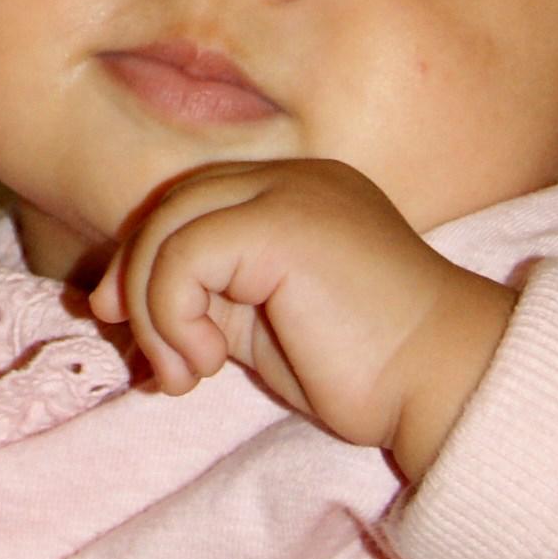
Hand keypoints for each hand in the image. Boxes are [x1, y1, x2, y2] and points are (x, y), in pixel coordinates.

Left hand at [93, 157, 515, 481]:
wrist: (443, 381)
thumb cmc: (368, 369)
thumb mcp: (268, 325)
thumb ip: (211, 296)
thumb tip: (114, 299)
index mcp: (298, 192)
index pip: (194, 200)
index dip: (144, 256)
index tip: (122, 320)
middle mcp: (294, 177)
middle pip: (174, 205)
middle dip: (135, 280)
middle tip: (150, 360)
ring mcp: (291, 190)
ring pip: (169, 229)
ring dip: (156, 314)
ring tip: (185, 374)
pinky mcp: (282, 223)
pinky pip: (184, 257)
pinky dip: (173, 317)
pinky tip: (207, 364)